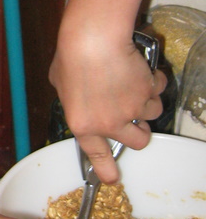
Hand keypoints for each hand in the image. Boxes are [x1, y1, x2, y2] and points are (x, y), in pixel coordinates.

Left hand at [49, 31, 165, 182]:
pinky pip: (158, 89)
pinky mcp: (148, 91)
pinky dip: (154, 80)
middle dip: (141, 132)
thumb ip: (71, 96)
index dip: (106, 169)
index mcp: (83, 124)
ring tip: (133, 81)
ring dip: (147, 100)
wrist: (93, 40)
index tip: (112, 178)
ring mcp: (131, 109)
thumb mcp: (60, 82)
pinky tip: (140, 67)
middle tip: (136, 120)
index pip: (97, 154)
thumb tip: (77, 95)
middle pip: (139, 141)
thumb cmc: (71, 56)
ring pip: (152, 113)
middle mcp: (109, 123)